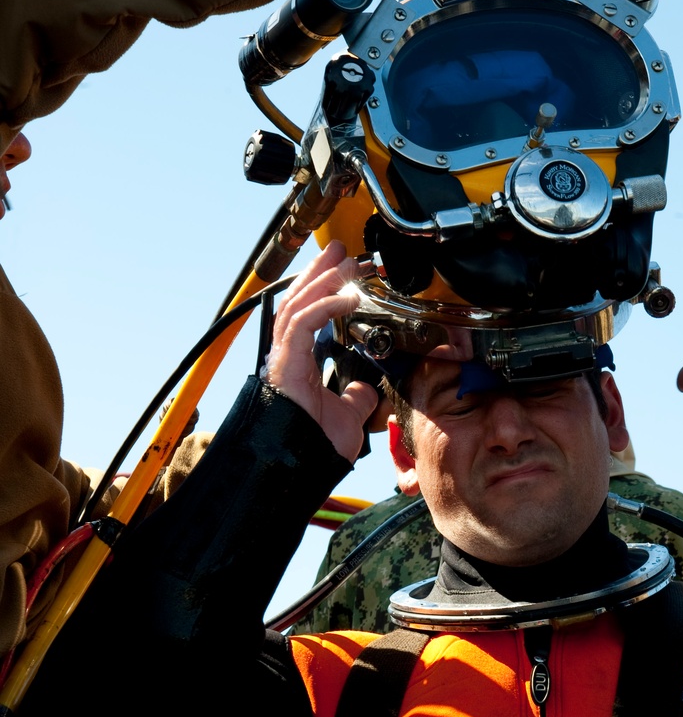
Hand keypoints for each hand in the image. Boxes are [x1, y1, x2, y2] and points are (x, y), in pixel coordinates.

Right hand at [263, 241, 378, 462]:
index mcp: (300, 363)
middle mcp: (287, 355)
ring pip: (297, 304)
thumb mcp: (348, 416)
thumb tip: (366, 389)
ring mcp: (283, 357)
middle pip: (300, 300)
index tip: (345, 274)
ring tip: (341, 260)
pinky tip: (345, 295)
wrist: (300, 466)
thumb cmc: (315, 446)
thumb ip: (356, 398)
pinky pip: (302, 322)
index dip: (325, 291)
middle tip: (340, 251)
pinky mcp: (284, 362)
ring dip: (321, 279)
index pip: (309, 315)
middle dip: (320, 273)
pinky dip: (323, 306)